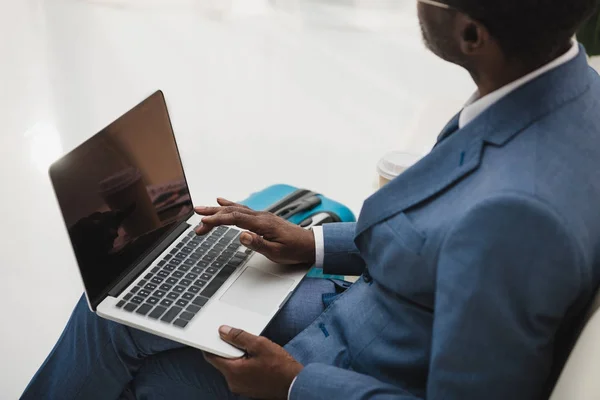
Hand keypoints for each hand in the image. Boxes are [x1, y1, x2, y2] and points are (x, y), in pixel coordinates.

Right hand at [194, 198, 315, 264]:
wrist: (310, 244)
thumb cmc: (294, 250)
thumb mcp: (276, 252)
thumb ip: (258, 244)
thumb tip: (242, 236)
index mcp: (262, 224)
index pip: (235, 219)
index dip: (218, 220)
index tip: (204, 222)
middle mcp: (260, 216)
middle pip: (232, 212)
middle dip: (212, 214)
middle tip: (196, 218)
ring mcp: (261, 216)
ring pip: (235, 209)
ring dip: (218, 209)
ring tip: (202, 209)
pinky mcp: (262, 218)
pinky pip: (242, 209)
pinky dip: (230, 205)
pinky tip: (222, 201)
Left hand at [204, 326, 302, 399]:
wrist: (294, 384)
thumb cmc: (280, 367)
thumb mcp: (259, 345)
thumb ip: (239, 336)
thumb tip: (223, 331)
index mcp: (233, 371)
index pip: (211, 356)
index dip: (211, 343)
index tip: (214, 335)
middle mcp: (233, 382)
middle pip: (222, 361)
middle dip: (228, 349)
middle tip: (240, 339)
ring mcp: (240, 388)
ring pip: (231, 367)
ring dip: (237, 357)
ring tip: (252, 349)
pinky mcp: (248, 389)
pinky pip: (239, 374)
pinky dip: (243, 365)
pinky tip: (255, 359)